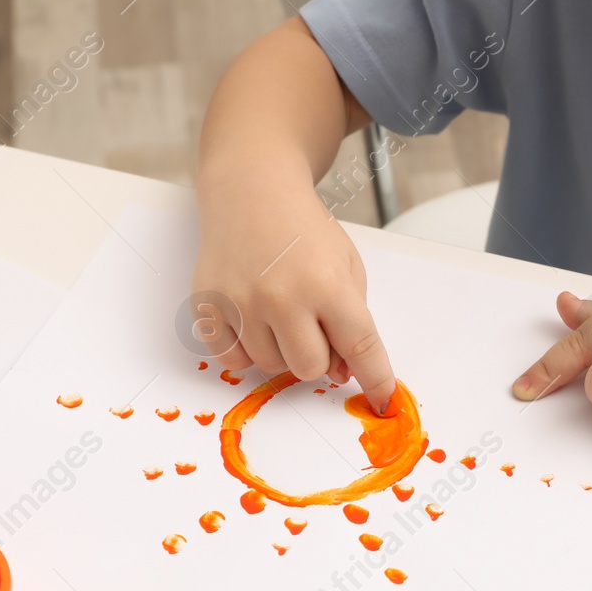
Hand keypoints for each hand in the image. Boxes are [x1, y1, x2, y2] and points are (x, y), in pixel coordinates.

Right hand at [191, 180, 396, 412]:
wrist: (251, 191)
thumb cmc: (303, 231)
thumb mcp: (346, 265)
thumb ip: (351, 320)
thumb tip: (339, 374)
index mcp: (326, 283)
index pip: (360, 346)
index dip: (376, 378)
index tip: (383, 399)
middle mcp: (281, 296)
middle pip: (308, 369)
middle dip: (316, 355)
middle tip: (310, 324)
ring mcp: (240, 302)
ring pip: (270, 368)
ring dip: (280, 349)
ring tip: (278, 309)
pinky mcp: (208, 306)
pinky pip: (233, 360)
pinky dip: (245, 349)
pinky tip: (252, 316)